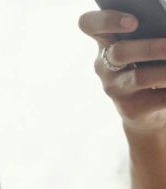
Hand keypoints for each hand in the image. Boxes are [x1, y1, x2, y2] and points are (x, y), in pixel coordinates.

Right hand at [79, 10, 165, 130]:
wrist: (149, 106)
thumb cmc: (150, 62)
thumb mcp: (144, 43)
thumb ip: (149, 32)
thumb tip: (163, 30)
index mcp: (106, 41)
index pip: (89, 24)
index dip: (106, 20)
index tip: (134, 22)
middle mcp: (104, 65)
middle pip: (119, 52)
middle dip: (148, 48)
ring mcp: (115, 88)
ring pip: (139, 78)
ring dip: (164, 72)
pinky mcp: (131, 108)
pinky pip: (156, 99)